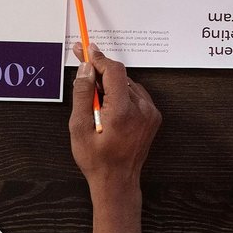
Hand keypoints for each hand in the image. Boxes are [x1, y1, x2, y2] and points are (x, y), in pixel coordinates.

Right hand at [69, 49, 159, 203]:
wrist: (117, 182)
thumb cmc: (97, 160)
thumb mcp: (79, 127)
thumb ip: (82, 94)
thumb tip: (85, 69)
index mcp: (122, 111)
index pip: (113, 71)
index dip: (98, 58)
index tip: (85, 50)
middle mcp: (141, 109)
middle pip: (120, 76)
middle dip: (100, 73)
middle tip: (83, 73)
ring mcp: (150, 113)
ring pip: (128, 84)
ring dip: (111, 85)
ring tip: (96, 105)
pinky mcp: (153, 116)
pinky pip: (136, 94)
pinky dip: (122, 94)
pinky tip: (109, 109)